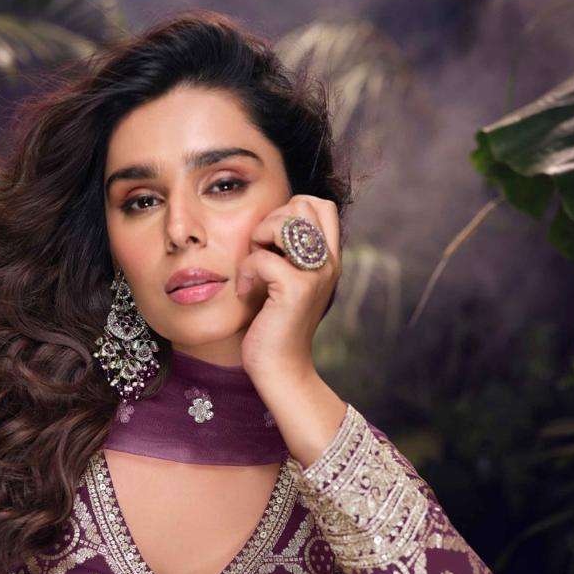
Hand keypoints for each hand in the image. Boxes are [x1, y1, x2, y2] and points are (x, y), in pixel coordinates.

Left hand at [234, 194, 340, 389]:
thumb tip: (266, 225)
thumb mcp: (286, 282)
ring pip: (286, 221)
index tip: (272, 242)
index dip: (288, 211)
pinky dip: (245, 272)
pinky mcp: (296, 289)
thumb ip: (286, 254)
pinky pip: (262, 258)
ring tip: (255, 266)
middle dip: (272, 219)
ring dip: (260, 237)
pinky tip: (244, 291)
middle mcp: (328, 262)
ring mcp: (315, 274)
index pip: (319, 205)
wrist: (281, 369)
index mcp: (329, 258)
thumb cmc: (276, 326)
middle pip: (304, 203)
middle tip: (260, 252)